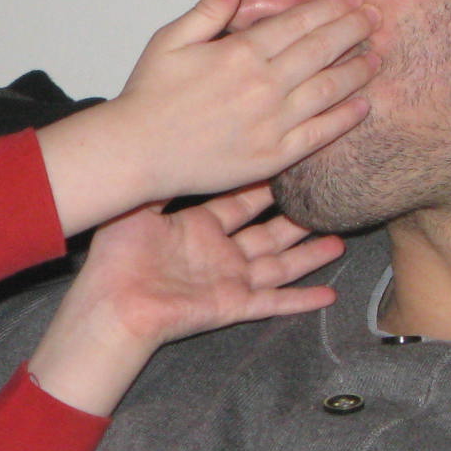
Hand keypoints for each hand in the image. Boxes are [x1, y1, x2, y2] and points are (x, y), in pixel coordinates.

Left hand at [27, 187, 343, 414]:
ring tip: (339, 241)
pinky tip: (329, 295)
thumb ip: (161, 180)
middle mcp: (217, 254)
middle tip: (323, 196)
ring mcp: (228, 281)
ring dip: (308, 256)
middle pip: (267, 233)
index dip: (262, 184)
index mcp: (196, 228)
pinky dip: (300, 300)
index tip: (287, 161)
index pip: (238, 202)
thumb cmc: (115, 259)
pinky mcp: (232, 307)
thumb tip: (168, 143)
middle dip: (296, 218)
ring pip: (279, 265)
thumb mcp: (139, 208)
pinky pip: (273, 303)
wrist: (111, 306)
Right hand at [36, 0, 375, 232]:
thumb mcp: (169, 40)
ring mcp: (271, 122)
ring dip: (358, 70)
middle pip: (323, 50)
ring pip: (329, 89)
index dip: (332, 7)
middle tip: (376, 18)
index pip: (300, 22)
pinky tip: (363, 106)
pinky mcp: (273, 156)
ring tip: (377, 57)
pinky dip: (345, 118)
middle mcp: (263, 85)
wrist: (136, 153)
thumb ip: (207, 9)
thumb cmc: (148, 96)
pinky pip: (320, 134)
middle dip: (354, 29)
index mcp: (240, 52)